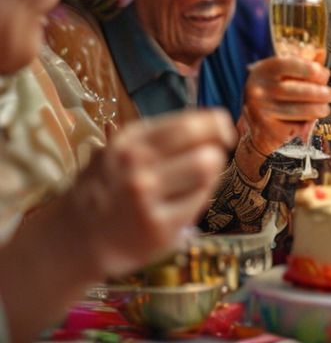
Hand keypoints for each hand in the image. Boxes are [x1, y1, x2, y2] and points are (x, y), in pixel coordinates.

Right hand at [67, 109, 235, 276]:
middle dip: (219, 146)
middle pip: (205, 145)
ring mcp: (146, 197)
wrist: (76, 237)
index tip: (224, 128)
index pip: (188, 123)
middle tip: (216, 152)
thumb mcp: (123, 150)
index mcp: (129, 140)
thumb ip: (162, 137)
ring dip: (211, 172)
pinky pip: (199, 201)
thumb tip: (216, 122)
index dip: (216, 123)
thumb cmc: (110, 187)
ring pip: (206, 171)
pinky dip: (199, 198)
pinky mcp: (158, 227)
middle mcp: (135, 164)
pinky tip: (184, 202)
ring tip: (197, 179)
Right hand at [242, 55, 330, 156]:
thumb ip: (301, 61)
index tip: (324, 74)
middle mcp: (260, 89)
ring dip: (319, 109)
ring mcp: (262, 110)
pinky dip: (306, 124)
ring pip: (301, 110)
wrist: (255, 125)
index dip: (311, 69)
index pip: (290, 64)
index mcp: (264, 70)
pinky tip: (309, 121)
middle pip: (301, 90)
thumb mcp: (281, 73)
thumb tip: (321, 52)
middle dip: (322, 93)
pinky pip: (296, 126)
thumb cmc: (274, 93)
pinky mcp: (268, 129)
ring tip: (325, 109)